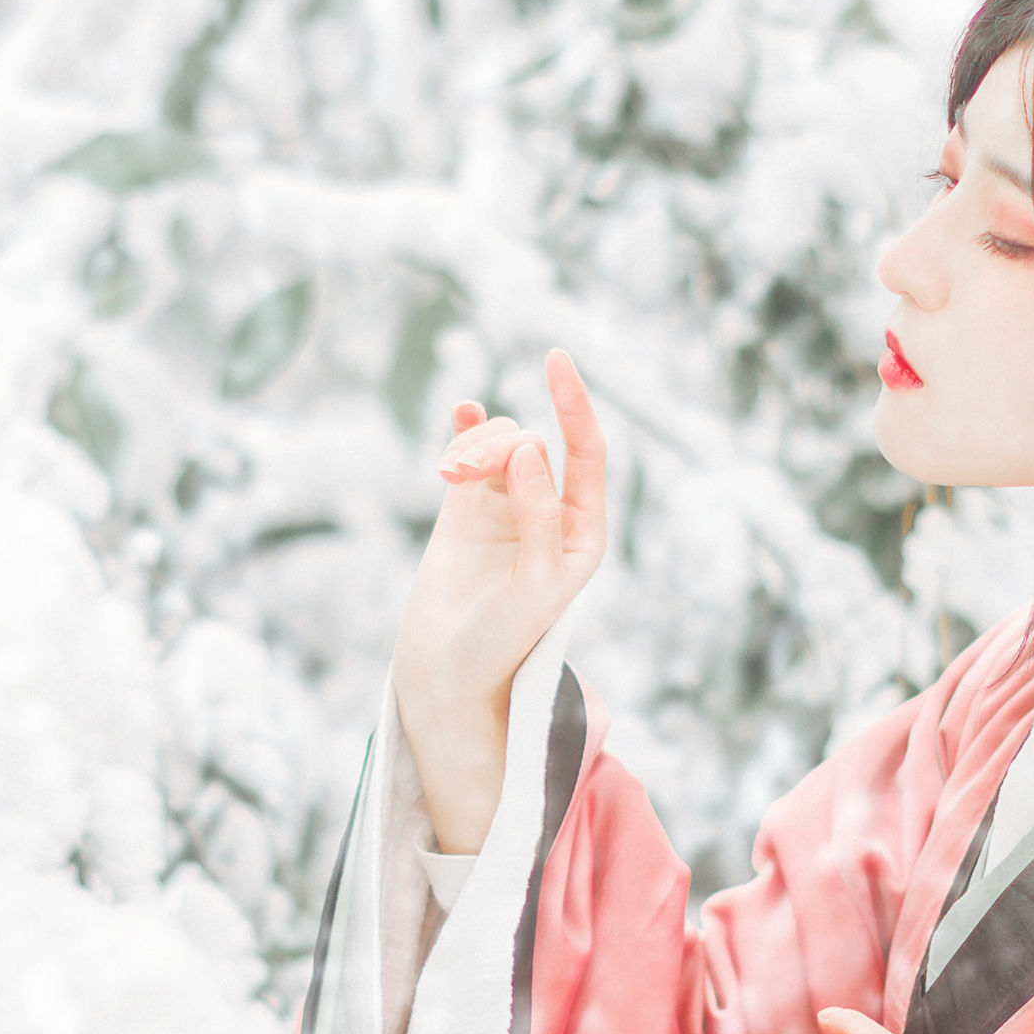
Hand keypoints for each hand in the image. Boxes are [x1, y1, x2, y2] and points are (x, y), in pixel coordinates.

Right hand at [394, 350, 608, 851]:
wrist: (447, 671)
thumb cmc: (501, 639)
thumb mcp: (532, 584)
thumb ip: (537, 518)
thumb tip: (533, 449)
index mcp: (582, 531)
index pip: (587, 452)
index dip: (574, 405)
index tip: (556, 362)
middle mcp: (549, 510)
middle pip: (532, 444)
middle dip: (497, 447)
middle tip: (457, 474)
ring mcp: (506, 505)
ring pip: (498, 445)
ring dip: (472, 449)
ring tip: (446, 478)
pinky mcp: (465, 508)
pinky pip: (470, 452)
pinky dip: (466, 430)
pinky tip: (462, 411)